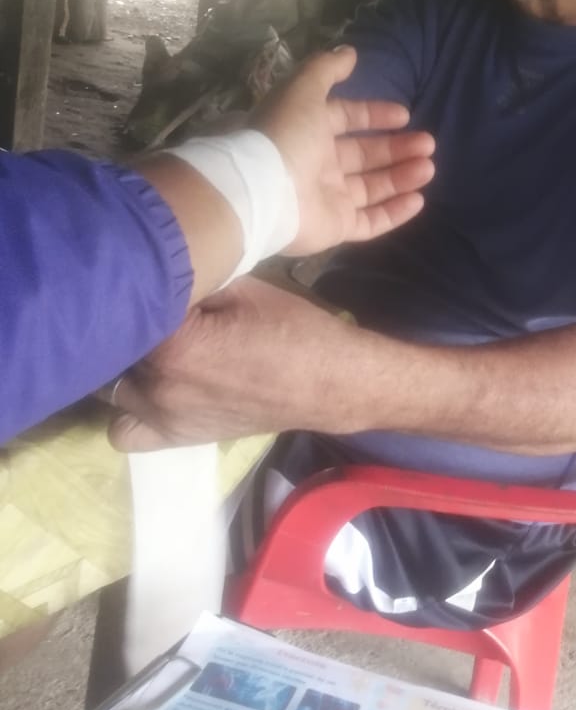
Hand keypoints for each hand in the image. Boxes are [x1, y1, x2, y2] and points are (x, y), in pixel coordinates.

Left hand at [108, 278, 346, 451]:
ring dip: (127, 366)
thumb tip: (155, 273)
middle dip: (132, 325)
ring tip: (154, 349)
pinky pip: (125, 432)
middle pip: (117, 346)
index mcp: (173, 342)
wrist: (329, 381)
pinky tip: (154, 386)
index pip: (128, 306)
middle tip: (159, 310)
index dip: (143, 287)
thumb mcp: (241, 286)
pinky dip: (131, 410)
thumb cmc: (291, 328)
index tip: (158, 277)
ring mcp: (164, 416)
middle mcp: (159, 385)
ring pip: (111, 385)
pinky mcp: (177, 436)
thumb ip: (190, 282)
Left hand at [251, 46, 434, 253]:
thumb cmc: (285, 136)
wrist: (263, 192)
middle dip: (398, 148)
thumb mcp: (303, 90)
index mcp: (308, 130)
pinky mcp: (336, 227)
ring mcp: (328, 198)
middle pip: (365, 155)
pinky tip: (419, 199)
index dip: (375, 115)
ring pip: (373, 187)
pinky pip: (371, 222)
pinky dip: (395, 212)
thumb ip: (326, 69)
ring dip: (403, 175)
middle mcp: (319, 163)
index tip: (405, 115)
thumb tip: (349, 52)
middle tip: (429, 144)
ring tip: (429, 167)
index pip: (346, 119)